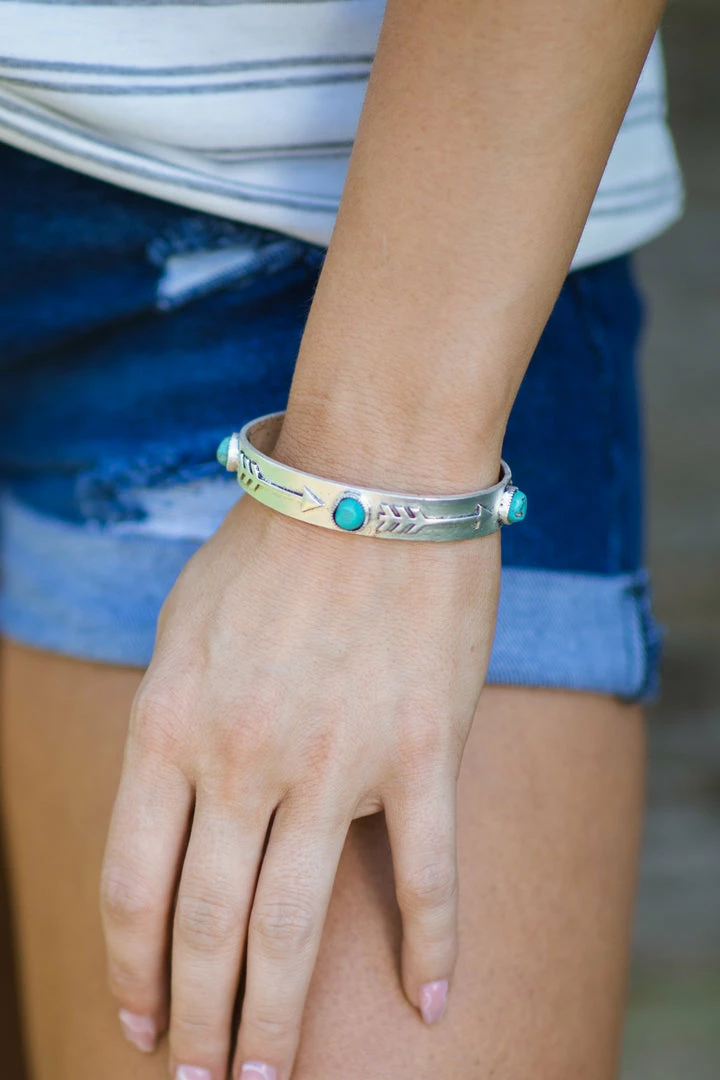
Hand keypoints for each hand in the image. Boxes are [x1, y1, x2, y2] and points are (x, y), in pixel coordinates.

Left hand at [100, 487, 499, 1079]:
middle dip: (197, 1020)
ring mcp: (335, 762)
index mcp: (171, 724)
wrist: (375, 480)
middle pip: (208, 926)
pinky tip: (431, 1005)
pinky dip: (430, 950)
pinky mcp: (421, 751)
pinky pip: (425, 875)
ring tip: (268, 1078)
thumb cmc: (270, 544)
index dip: (131, 973)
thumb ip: (172, 722)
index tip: (138, 1025)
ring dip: (278, 1018)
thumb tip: (178, 804)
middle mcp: (243, 758)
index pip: (134, 886)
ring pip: (296, 925)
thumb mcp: (181, 625)